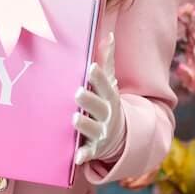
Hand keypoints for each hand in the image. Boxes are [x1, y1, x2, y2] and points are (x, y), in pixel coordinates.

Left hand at [73, 31, 125, 165]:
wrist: (120, 136)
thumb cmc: (107, 103)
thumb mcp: (110, 84)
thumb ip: (107, 61)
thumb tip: (108, 35)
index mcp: (110, 98)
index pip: (105, 86)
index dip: (99, 78)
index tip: (91, 67)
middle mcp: (108, 115)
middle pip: (99, 106)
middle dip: (89, 100)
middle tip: (77, 92)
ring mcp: (101, 133)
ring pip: (92, 128)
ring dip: (84, 124)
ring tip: (75, 118)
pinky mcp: (94, 148)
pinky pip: (88, 153)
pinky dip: (84, 156)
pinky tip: (77, 158)